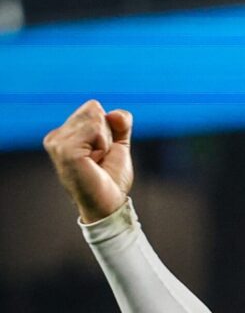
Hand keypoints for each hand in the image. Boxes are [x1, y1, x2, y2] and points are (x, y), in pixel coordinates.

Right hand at [43, 100, 133, 223]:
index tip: (102, 153)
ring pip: (94, 118)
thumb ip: (120, 124)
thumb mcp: (118, 146)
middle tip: (100, 159)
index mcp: (64, 134)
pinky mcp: (64, 149)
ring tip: (96, 161)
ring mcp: (57, 143)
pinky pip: (94, 129)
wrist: (109, 204)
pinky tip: (94, 161)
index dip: (108, 130)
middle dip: (107, 134)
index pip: (93, 108)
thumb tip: (115, 113)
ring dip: (105, 142)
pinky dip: (103, 145)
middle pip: (93, 109)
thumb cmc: (111, 179)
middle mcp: (56, 136)